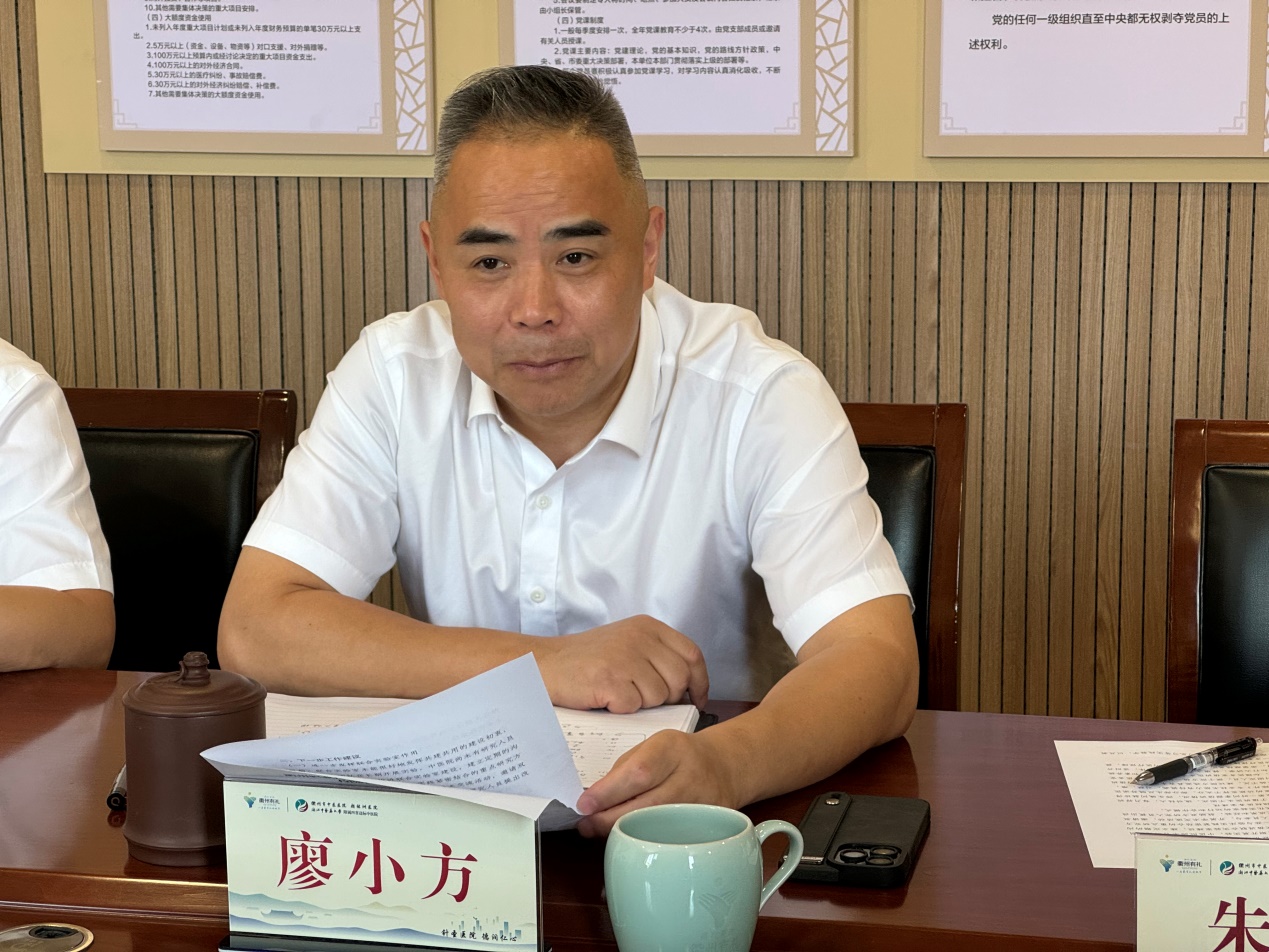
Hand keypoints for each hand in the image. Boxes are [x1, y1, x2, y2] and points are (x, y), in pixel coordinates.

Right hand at [535, 615, 708, 713]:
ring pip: (659, 696)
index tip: (696, 698)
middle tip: (644, 701)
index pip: (692, 654)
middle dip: (669, 698)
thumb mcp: (626, 643)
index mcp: (648, 626)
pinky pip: (634, 706)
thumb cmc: (584, 660)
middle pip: (679, 679)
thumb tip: (688, 688)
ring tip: (618, 695)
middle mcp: (639, 637)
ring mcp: (625, 657)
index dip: (699, 681)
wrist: (542, 664)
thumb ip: (656, 656)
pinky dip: (621, 709)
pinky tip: (605, 699)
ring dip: (642, 705)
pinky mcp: (610, 679)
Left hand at [574, 728, 740, 836]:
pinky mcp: (710, 827)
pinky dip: (650, 842)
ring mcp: (704, 804)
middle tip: (587, 826)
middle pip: (647, 805)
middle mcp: (690, 775)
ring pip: (660, 828)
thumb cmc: (678, 756)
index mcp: (671, 748)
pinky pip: (674, 839)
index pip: (638, 772)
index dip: (609, 792)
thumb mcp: (652, 748)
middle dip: (610, 819)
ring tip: (603, 833)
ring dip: (626, 833)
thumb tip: (594, 802)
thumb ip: (624, 771)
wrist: (724, 765)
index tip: (584, 805)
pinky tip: (635, 841)